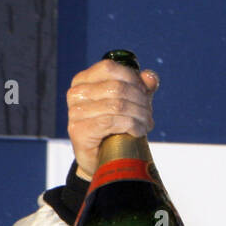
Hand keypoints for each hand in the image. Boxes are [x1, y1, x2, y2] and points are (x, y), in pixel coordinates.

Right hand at [66, 58, 159, 180]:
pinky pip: (111, 122)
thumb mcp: (132, 102)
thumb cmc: (117, 126)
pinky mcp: (78, 130)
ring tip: (146, 125)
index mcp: (84, 80)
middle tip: (149, 115)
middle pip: (118, 88)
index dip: (133, 78)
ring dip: (140, 116)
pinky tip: (137, 132)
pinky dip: (132, 126)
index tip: (145, 93)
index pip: (110, 67)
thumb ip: (142, 87)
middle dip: (141, 101)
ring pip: (118, 105)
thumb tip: (150, 77)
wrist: (102, 158)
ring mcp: (74, 112)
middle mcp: (76, 94)